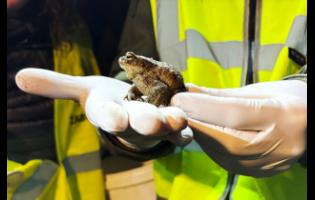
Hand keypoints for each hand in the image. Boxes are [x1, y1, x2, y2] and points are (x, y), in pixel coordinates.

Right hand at [15, 68, 192, 149]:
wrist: (132, 109)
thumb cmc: (109, 100)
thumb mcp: (84, 90)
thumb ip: (56, 85)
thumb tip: (20, 77)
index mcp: (110, 112)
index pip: (106, 115)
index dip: (109, 117)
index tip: (114, 119)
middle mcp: (132, 121)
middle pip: (137, 122)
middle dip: (144, 122)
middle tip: (152, 122)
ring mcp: (154, 124)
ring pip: (164, 126)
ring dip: (171, 124)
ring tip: (178, 119)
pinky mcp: (172, 123)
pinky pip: (182, 128)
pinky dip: (187, 126)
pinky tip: (193, 121)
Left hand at [171, 80, 306, 176]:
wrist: (311, 123)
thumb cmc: (287, 99)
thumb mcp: (258, 90)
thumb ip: (222, 95)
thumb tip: (189, 91)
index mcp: (283, 116)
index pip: (234, 114)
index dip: (202, 107)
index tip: (178, 99)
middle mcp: (280, 145)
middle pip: (225, 139)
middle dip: (196, 123)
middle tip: (178, 111)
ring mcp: (271, 164)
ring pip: (223, 154)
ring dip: (200, 136)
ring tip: (188, 120)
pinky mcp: (261, 173)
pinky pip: (227, 162)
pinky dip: (211, 147)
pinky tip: (203, 134)